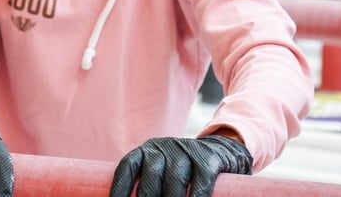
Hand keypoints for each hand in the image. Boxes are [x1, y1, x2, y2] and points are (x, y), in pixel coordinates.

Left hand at [109, 135, 251, 196]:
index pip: (127, 168)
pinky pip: (201, 179)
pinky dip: (197, 196)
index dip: (120, 188)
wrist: (221, 153)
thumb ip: (150, 186)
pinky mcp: (207, 158)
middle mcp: (162, 147)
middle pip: (151, 176)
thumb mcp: (163, 174)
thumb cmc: (184, 173)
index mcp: (146, 152)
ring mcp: (185, 150)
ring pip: (175, 178)